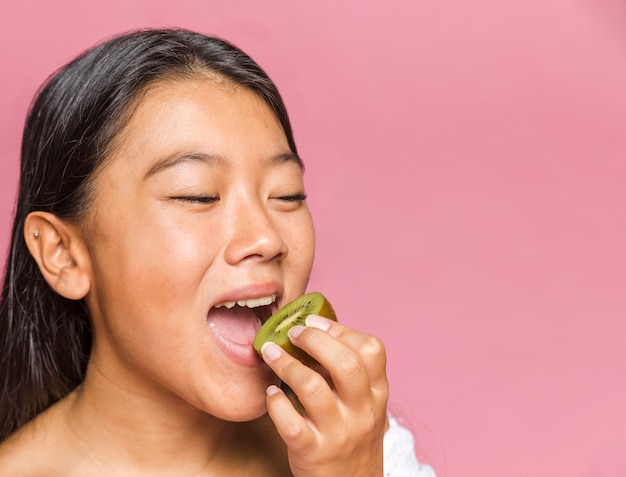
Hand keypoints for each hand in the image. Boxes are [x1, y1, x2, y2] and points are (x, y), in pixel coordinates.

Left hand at [260, 315, 388, 476]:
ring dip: (286, 365)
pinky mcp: (313, 452)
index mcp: (377, 392)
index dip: (340, 330)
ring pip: (313, 388)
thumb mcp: (363, 402)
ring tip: (270, 353)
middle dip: (314, 340)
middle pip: (345, 364)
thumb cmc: (352, 433)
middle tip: (293, 333)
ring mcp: (339, 433)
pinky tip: (270, 392)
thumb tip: (314, 327)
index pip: (371, 350)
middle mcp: (363, 411)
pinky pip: (290, 422)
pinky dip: (275, 402)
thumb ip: (347, 370)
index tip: (314, 321)